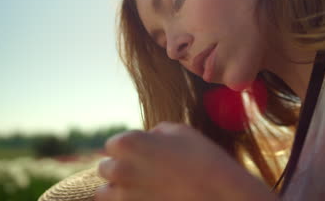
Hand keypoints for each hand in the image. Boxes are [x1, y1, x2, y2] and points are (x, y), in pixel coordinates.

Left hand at [95, 121, 276, 200]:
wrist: (220, 194)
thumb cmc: (203, 157)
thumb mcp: (180, 131)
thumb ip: (154, 132)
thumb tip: (147, 139)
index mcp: (128, 143)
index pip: (112, 144)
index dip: (129, 147)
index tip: (143, 152)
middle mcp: (120, 169)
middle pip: (105, 168)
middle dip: (120, 167)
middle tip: (143, 170)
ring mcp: (124, 196)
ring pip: (104, 193)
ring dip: (117, 189)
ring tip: (139, 188)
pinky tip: (146, 197)